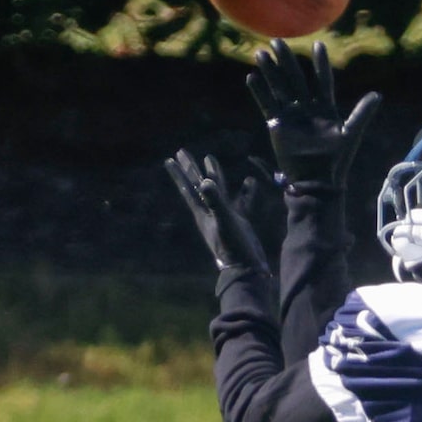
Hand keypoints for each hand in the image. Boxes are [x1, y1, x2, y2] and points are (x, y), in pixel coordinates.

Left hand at [164, 149, 273, 274]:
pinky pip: (240, 201)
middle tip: (182, 152)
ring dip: (215, 176)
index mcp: (203, 212)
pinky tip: (249, 182)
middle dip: (192, 169)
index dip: (181, 173)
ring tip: (211, 160)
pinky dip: (245, 191)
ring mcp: (224, 216)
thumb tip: (205, 182)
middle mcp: (210, 212)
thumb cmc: (233, 248)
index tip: (171, 158)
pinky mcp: (239, 221)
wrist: (247, 269)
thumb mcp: (224, 223)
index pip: (189, 188)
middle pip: (198, 185)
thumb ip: (216, 203)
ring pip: (218, 191)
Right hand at [246, 40, 381, 190]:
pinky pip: (267, 104)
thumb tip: (378, 94)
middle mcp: (307, 108)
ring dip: (270, 71)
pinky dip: (260, 92)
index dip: (320, 64)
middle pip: (296, 79)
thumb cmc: (337, 159)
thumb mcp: (351, 133)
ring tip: (261, 53)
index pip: (323, 81)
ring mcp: (291, 115)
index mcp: (326, 108)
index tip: (318, 44)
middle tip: (278, 41)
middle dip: (288, 60)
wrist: (319, 180)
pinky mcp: (277, 124)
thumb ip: (362, 113)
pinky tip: (252, 77)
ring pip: (279, 87)